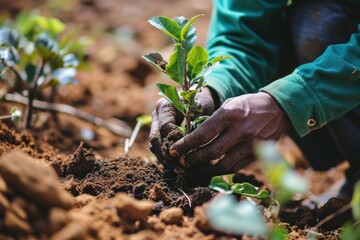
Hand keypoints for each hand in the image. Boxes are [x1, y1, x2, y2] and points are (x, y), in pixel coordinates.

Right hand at [149, 87, 216, 167]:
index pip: (165, 127)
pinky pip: (159, 150)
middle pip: (156, 139)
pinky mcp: (159, 136)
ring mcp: (155, 126)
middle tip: (181, 166)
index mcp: (164, 106)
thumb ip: (194, 121)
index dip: (176, 140)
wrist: (200, 101)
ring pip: (155, 147)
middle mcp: (156, 116)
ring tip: (181, 171)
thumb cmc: (202, 103)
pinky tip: (180, 170)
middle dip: (168, 154)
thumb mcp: (201, 107)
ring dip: (167, 160)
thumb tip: (190, 143)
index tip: (189, 148)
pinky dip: (168, 161)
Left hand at [169, 92, 289, 175]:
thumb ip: (213, 120)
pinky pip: (235, 167)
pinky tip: (211, 169)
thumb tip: (192, 136)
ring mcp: (250, 144)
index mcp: (230, 114)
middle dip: (192, 159)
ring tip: (194, 168)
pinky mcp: (256, 154)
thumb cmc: (247, 105)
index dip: (186, 145)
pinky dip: (220, 170)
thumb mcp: (229, 104)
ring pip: (222, 164)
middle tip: (181, 162)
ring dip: (205, 169)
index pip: (203, 133)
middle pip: (211, 151)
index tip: (174, 150)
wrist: (278, 109)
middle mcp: (240, 130)